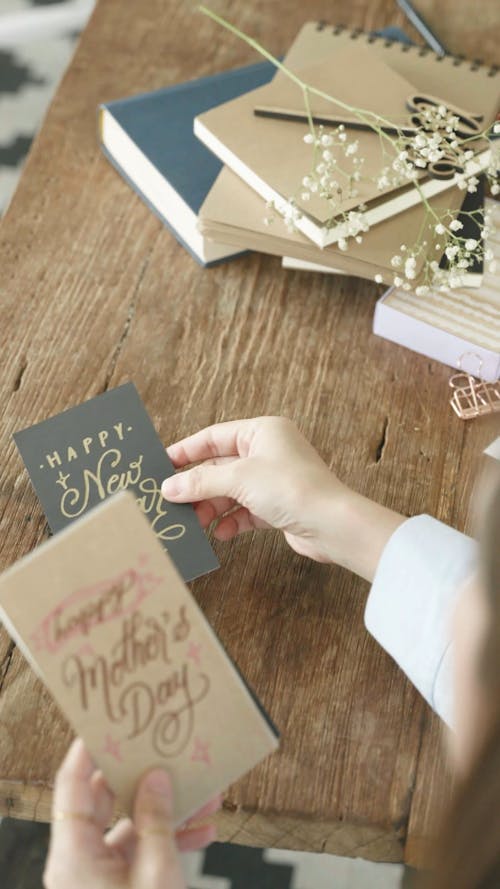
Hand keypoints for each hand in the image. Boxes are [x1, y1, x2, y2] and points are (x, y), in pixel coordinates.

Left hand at [44, 738, 219, 888]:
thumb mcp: (156, 873)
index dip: (88, 751)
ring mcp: (98, 875)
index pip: (72, 785)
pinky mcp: (117, 885)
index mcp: (74, 855)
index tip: (109, 725)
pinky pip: (140, 851)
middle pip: (104, 800)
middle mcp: (79, 861)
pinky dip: (169, 840)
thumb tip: (156, 777)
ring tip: (202, 794)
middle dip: (144, 778)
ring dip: (167, 811)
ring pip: (129, 824)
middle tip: (162, 752)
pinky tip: (202, 830)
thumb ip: (156, 820)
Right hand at [162, 417, 403, 580]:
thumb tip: (169, 487)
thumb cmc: (291, 488)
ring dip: (212, 506)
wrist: (331, 524)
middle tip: (173, 502)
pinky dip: (232, 520)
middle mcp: (269, 451)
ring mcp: (274, 479)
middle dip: (198, 486)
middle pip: (221, 466)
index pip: (214, 436)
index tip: (162, 465)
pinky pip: (246, 510)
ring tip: (195, 522)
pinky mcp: (279, 506)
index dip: (186, 451)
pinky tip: (222, 533)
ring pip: (231, 490)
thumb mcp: (238, 478)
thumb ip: (201, 481)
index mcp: (262, 431)